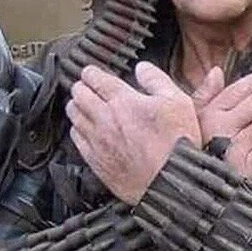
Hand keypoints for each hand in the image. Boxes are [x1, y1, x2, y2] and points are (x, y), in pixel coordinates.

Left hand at [66, 62, 200, 204]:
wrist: (172, 182)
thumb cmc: (177, 142)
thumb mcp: (177, 101)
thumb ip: (156, 79)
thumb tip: (141, 67)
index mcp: (124, 101)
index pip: (96, 79)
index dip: (90, 72)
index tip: (90, 71)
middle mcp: (105, 119)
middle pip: (79, 95)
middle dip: (80, 86)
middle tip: (84, 85)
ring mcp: (98, 141)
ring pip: (74, 116)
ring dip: (75, 106)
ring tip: (79, 103)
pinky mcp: (96, 161)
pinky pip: (76, 139)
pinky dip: (76, 129)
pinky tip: (82, 128)